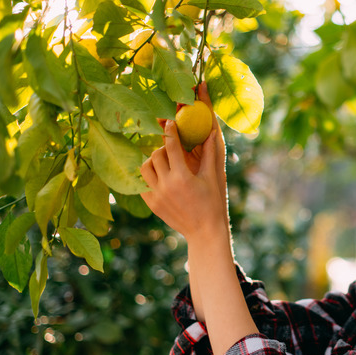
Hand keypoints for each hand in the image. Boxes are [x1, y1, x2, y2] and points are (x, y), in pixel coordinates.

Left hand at [140, 87, 228, 243]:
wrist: (204, 231)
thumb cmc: (213, 203)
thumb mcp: (212, 177)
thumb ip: (209, 153)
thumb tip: (212, 132)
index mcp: (183, 177)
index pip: (172, 146)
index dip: (170, 131)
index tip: (169, 123)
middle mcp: (166, 185)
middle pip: (156, 155)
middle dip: (163, 148)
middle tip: (171, 149)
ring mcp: (157, 196)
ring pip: (145, 167)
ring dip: (153, 161)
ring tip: (164, 163)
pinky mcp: (152, 204)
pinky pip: (142, 184)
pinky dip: (149, 176)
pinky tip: (160, 176)